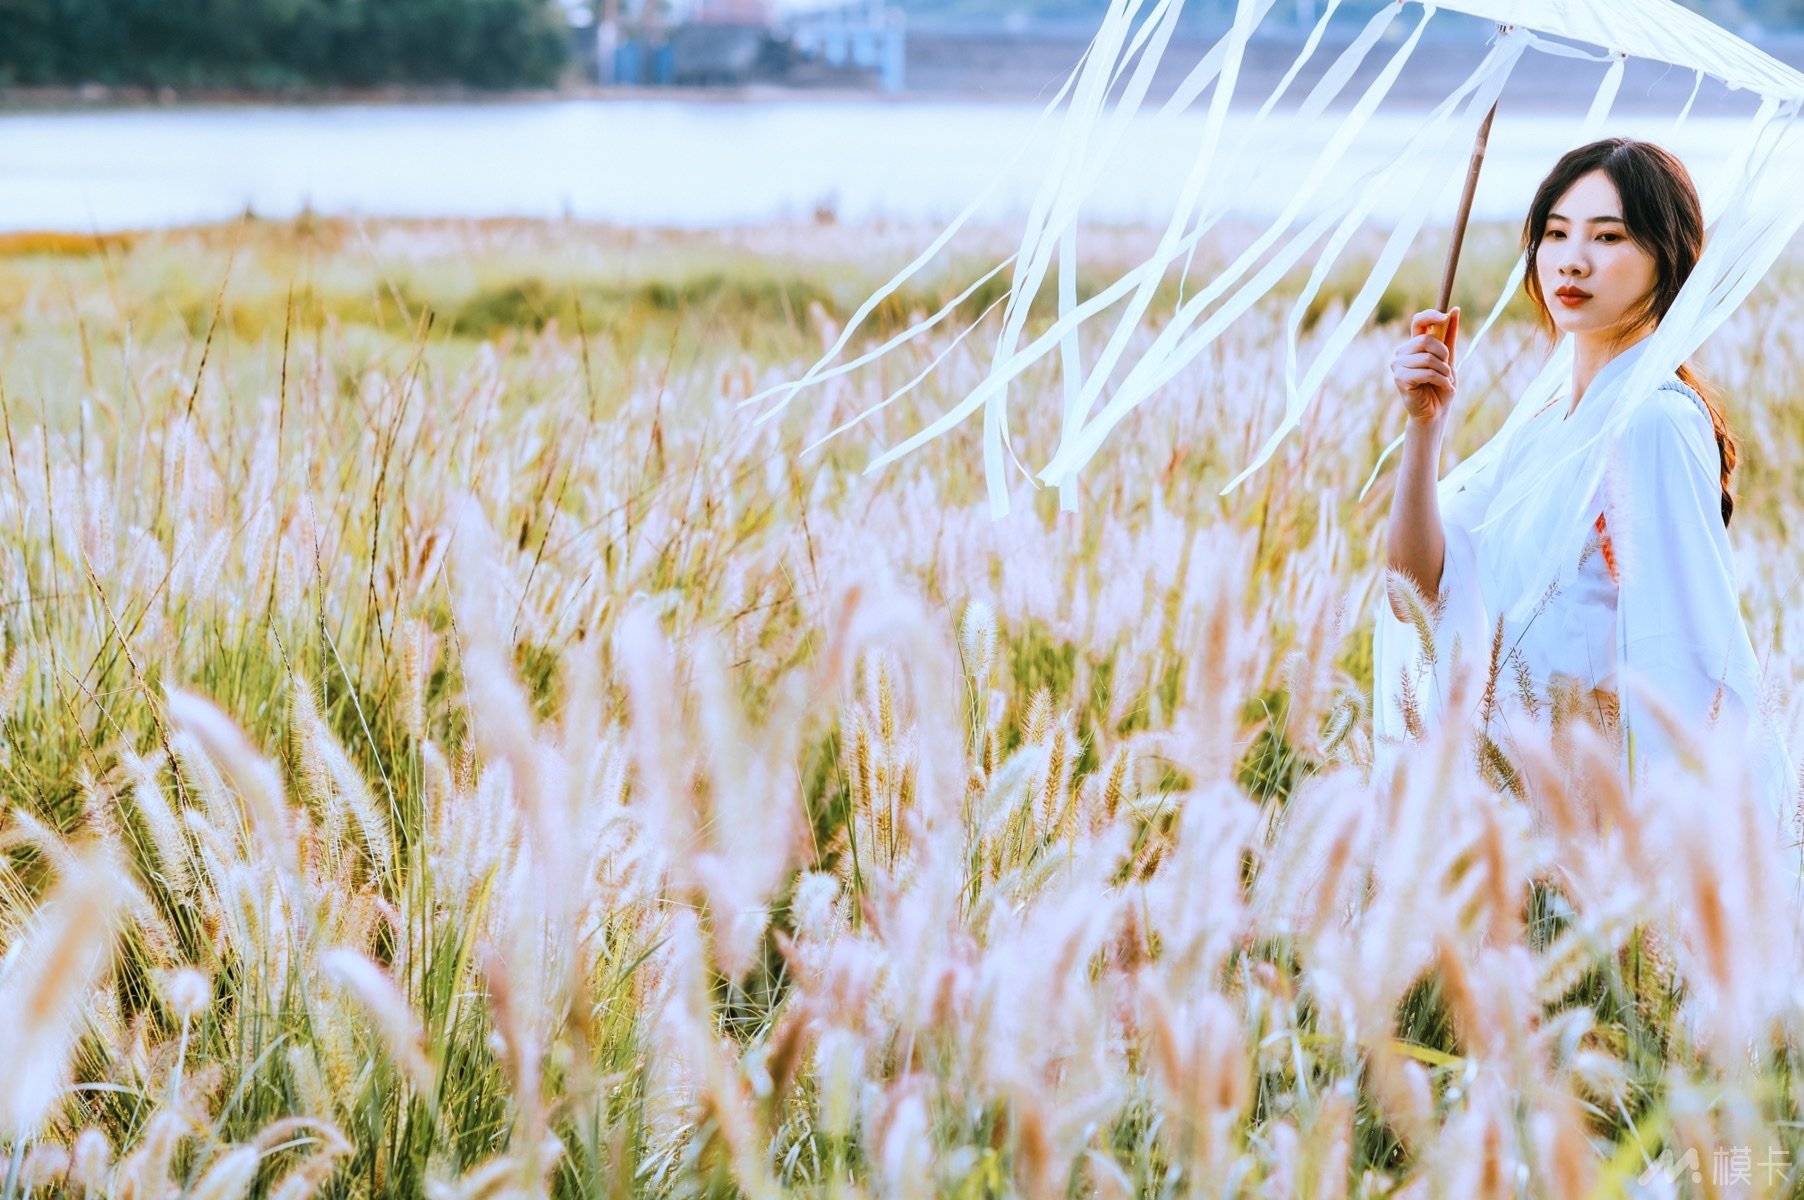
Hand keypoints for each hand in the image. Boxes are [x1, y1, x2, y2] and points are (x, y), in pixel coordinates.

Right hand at [1391, 306, 1458, 425]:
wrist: (1437, 412)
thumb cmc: (1441, 385)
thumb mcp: (1449, 357)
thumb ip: (1450, 334)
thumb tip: (1454, 309)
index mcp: (1413, 344)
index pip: (1418, 321)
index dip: (1430, 315)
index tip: (1444, 317)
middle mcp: (1402, 353)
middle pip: (1425, 340)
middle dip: (1443, 354)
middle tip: (1447, 369)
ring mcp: (1398, 366)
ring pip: (1427, 358)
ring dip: (1444, 371)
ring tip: (1446, 381)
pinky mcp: (1399, 379)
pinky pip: (1426, 373)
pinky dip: (1441, 380)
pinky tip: (1444, 387)